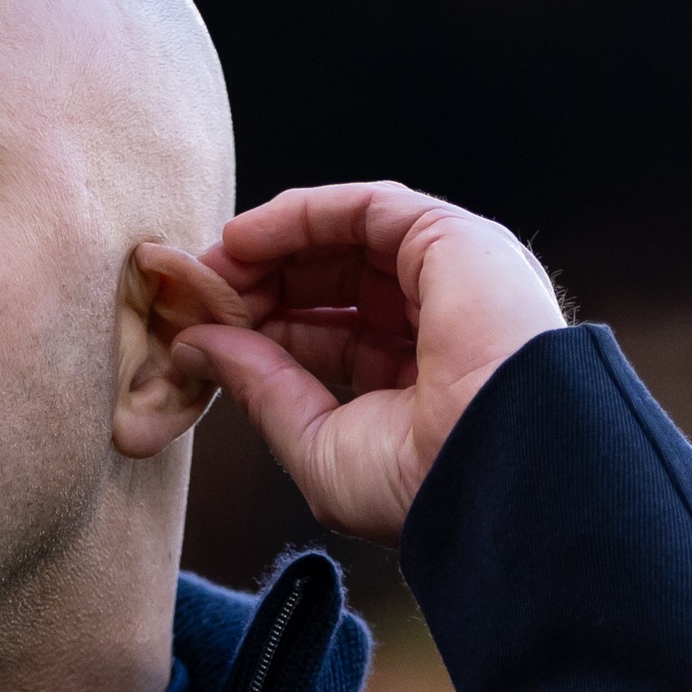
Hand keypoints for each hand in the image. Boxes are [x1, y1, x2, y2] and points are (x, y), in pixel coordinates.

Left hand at [138, 183, 567, 544]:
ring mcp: (454, 278)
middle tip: (195, 293)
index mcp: (424, 382)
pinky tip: (244, 237)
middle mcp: (444, 323)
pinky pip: (366, 208)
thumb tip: (197, 346)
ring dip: (271, 247)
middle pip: (335, 282)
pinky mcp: (456, 240)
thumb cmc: (419, 484)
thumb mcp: (318, 444)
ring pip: (348, 240)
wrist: (495, 471)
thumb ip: (262, 388)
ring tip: (210, 264)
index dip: (263, 330)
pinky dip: (301, 214)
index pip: (332, 338)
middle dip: (260, 284)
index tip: (198, 333)